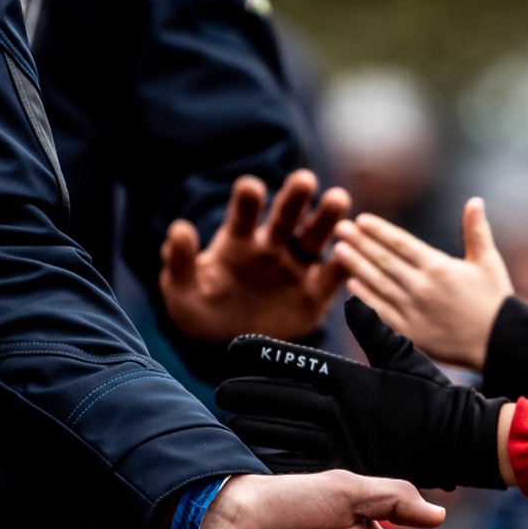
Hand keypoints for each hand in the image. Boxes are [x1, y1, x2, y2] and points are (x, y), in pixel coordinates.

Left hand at [160, 171, 351, 343]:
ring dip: (327, 217)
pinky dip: (344, 263)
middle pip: (287, 216)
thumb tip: (178, 227)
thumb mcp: (181, 290)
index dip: (248, 199)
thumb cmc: (202, 310)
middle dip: (295, 197)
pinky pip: (334, 276)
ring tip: (337, 198)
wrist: (226, 349)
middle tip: (304, 179)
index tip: (251, 186)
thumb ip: (179, 261)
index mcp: (238, 240)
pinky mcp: (315, 294)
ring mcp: (295, 268)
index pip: (244, 213)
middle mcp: (271, 246)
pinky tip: (349, 252)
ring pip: (315, 236)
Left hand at [217, 298, 508, 488]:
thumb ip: (374, 326)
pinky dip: (273, 459)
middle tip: (220, 389)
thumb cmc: (434, 396)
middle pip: (278, 397)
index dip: (260, 354)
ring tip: (228, 419)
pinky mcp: (347, 468)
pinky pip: (301, 465)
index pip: (293, 360)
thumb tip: (353, 298)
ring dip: (251, 424)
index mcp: (349, 376)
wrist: (463, 441)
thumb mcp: (405, 353)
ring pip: (281, 431)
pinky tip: (252, 455)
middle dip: (245, 392)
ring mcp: (341, 440)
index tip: (234, 349)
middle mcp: (339, 408)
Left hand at [335, 199, 513, 370]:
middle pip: (384, 261)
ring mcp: (413, 311)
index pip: (402, 244)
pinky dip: (365, 299)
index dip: (380, 231)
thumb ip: (477, 231)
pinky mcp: (410, 333)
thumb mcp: (489, 262)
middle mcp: (422, 287)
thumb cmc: (495, 301)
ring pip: (378, 284)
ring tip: (338, 250)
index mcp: (440, 268)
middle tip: (340, 228)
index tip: (361, 220)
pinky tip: (351, 285)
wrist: (500, 343)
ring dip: (356, 266)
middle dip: (360, 243)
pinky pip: (381, 313)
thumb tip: (475, 200)